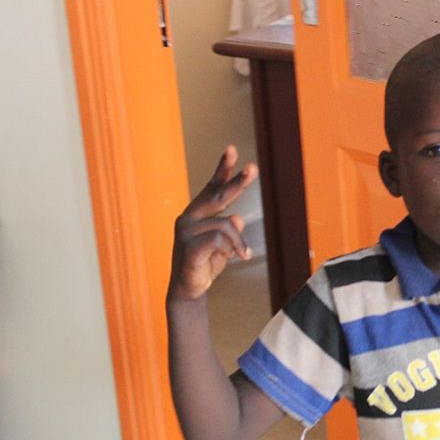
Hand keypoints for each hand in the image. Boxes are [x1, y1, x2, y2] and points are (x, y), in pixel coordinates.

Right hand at [168, 146, 258, 301]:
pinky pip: (218, 239)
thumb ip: (230, 230)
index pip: (213, 187)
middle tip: (254, 168)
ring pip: (226, 224)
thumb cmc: (206, 263)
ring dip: (239, 242)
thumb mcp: (223, 245)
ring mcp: (186, 231)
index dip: (223, 169)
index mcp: (198, 212)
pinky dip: (231, 248)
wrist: (189, 289)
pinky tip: (233, 257)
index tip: (232, 150)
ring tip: (244, 254)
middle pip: (218, 195)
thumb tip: (237, 218)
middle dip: (238, 182)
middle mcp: (189, 217)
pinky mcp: (188, 247)